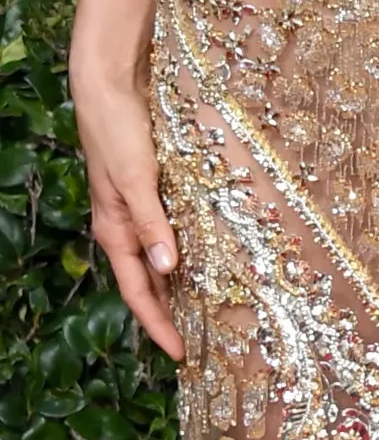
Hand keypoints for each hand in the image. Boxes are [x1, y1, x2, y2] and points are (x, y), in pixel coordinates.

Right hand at [71, 61, 184, 361]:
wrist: (110, 85)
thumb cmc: (119, 130)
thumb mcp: (137, 178)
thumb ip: (152, 223)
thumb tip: (168, 268)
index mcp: (116, 231)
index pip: (138, 292)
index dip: (158, 325)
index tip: (181, 354)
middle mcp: (125, 225)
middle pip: (148, 281)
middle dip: (170, 313)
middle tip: (201, 341)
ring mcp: (137, 208)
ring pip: (159, 258)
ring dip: (179, 283)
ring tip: (207, 307)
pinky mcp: (151, 189)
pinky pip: (168, 230)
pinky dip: (185, 248)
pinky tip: (206, 252)